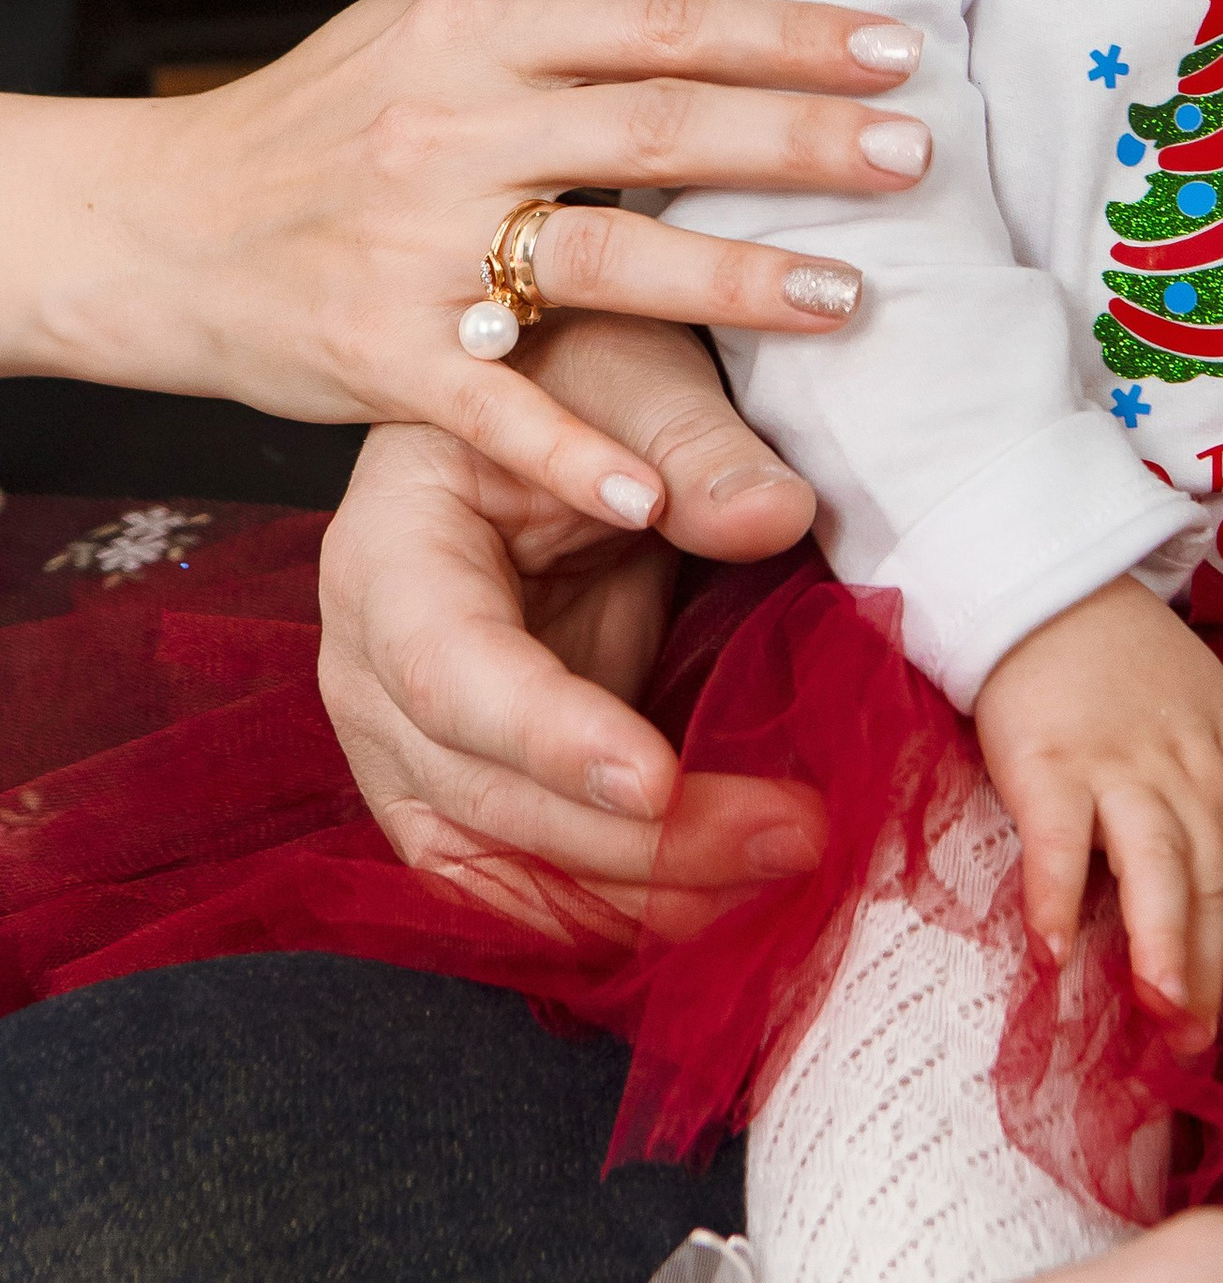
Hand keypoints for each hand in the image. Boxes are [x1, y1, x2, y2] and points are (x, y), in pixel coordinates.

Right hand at [2, 0, 932, 526]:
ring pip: (601, 258)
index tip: (893, 53)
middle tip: (915, 159)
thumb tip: (708, 32)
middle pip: (657, 127)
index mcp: (473, 36)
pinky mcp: (375, 353)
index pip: (658, 21)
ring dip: (732, 282)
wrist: (145, 225)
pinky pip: (494, 406)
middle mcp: (452, 128)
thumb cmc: (309, 133)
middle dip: (796, 144)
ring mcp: (413, 243)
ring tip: (846, 297)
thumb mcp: (420, 45)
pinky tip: (655, 492)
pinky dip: (574, 449)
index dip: (783, 33)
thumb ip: (552, 44)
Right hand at [319, 315, 823, 905]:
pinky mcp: (461, 781)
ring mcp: (404, 737)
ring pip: (496, 858)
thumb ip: (700, 445)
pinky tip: (712, 909)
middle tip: (792, 834)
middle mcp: (370, 661)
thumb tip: (772, 513)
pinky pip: (511, 875)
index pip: (446, 668)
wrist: (555, 402)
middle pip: (479, 788)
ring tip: (774, 879)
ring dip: (633, 895)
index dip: (548, 736)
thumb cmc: (577, 372)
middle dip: (634, 839)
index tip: (658, 782)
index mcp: (389, 547)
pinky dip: (606, 909)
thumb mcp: (637, 375)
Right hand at [972, 579, 1222, 1045]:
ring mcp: (1116, 764)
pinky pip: (1058, 842)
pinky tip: (1051, 957)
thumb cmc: (1115, 648)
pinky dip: (1056, 900)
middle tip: (1195, 1043)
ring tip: (1161, 1018)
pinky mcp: (1048, 761)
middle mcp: (1181, 767)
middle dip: (1213, 966)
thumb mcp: (1197, 688)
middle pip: (1213, 877)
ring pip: (1158, 865)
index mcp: (1218, 756)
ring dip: (1165, 948)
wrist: (1042, 585)